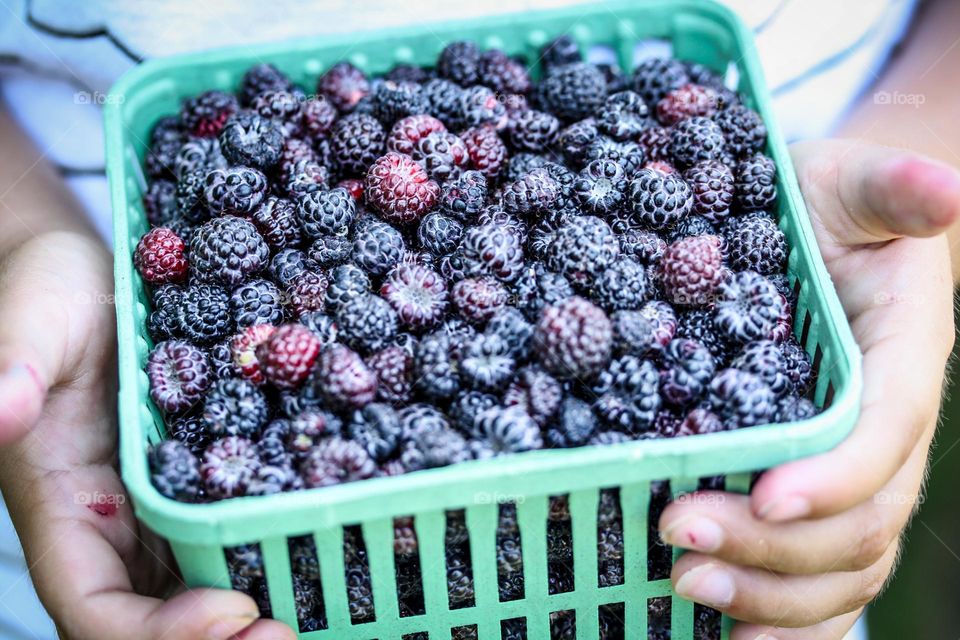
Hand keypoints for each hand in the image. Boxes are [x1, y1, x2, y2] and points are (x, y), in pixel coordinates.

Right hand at [0, 232, 294, 639]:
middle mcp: (115, 528)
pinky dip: (276, 555)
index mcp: (63, 509)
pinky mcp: (203, 481)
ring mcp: (162, 511)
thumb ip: (12, 364)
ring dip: (258, 611)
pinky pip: (235, 532)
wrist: (92, 277)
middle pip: (158, 620)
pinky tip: (332, 550)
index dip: (159, 632)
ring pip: (202, 589)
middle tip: (292, 635)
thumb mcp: (30, 320)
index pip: (97, 607)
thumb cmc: (47, 294)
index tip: (234, 609)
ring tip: (324, 614)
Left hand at [658, 141, 959, 638]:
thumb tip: (946, 189)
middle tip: (678, 542)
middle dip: (774, 549)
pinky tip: (726, 637)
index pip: (888, 436)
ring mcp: (854, 474)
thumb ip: (896, 188)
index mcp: (902, 364)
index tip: (766, 495)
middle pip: (859, 523)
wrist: (824, 235)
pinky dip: (784, 621)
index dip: (837, 476)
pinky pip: (820, 579)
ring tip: (683, 587)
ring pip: (842, 568)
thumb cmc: (832, 207)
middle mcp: (887, 434)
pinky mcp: (815, 491)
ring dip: (769, 596)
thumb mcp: (855, 184)